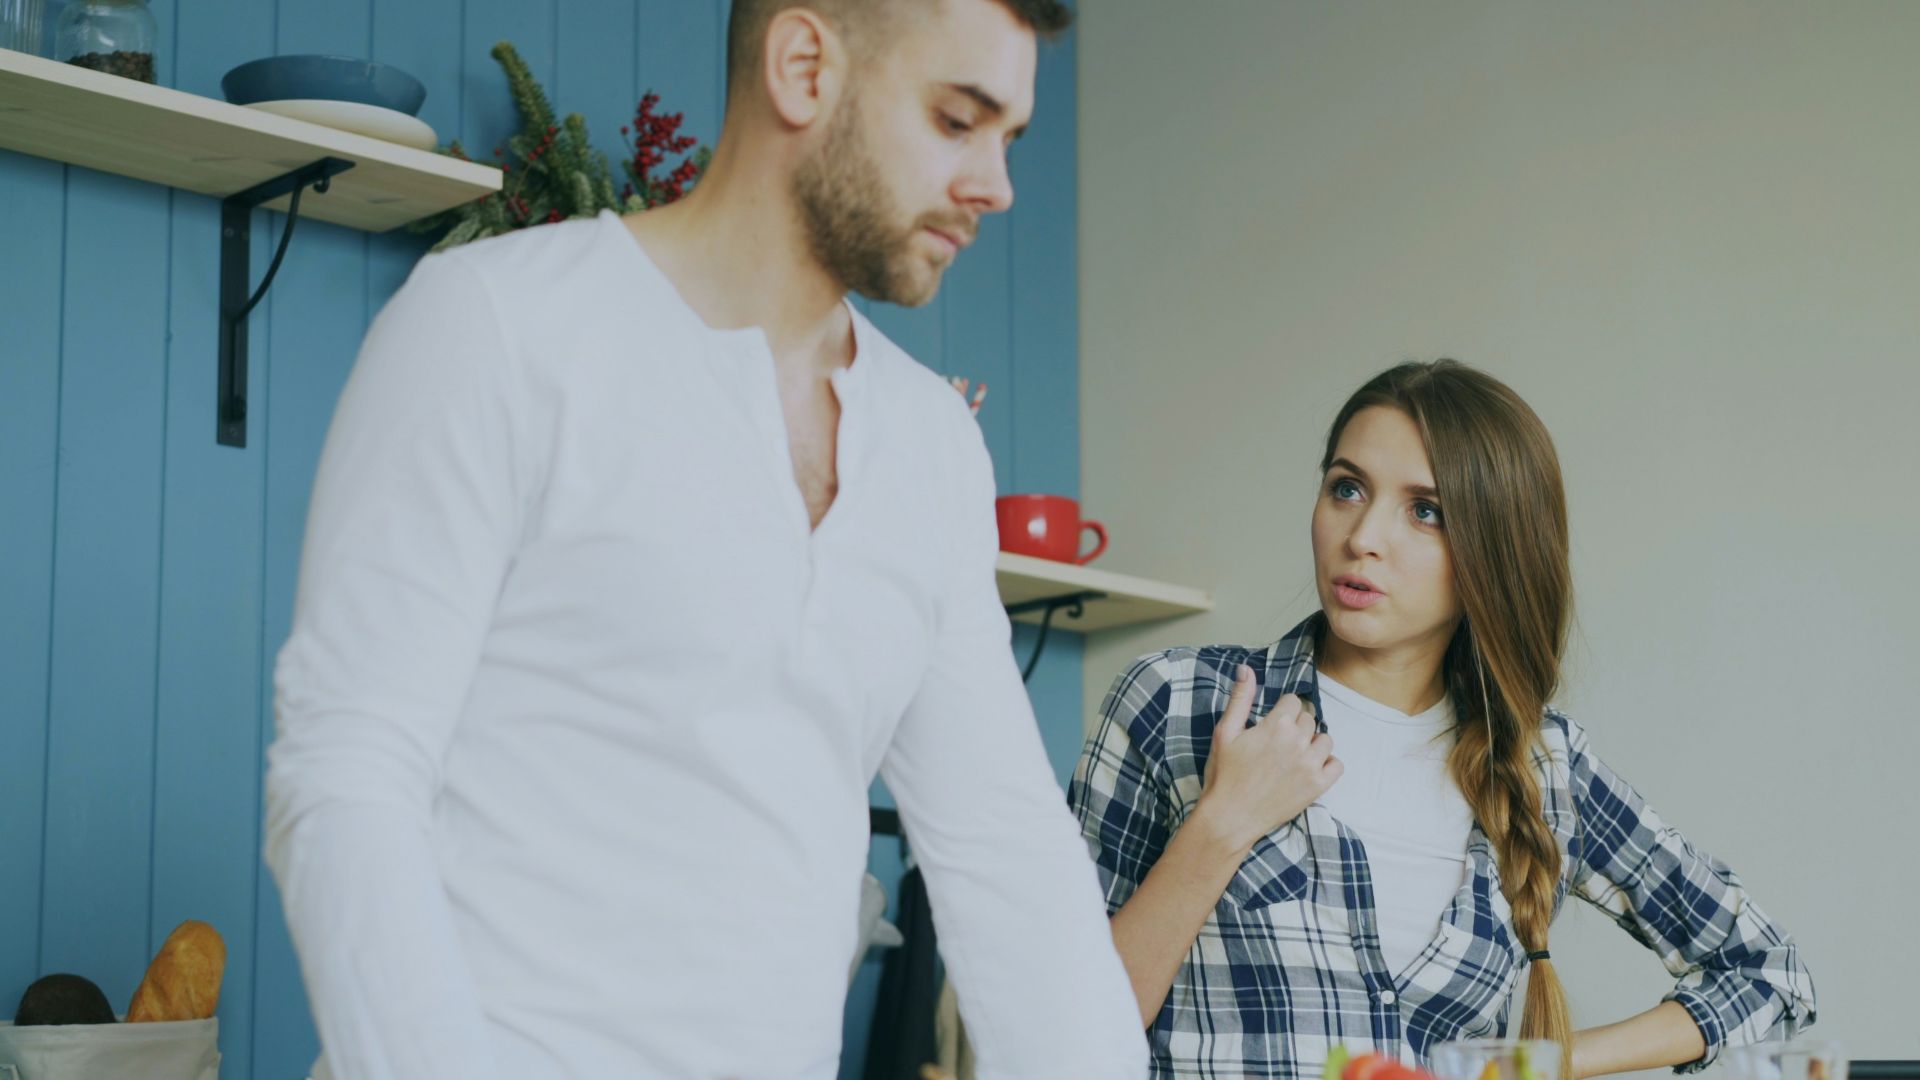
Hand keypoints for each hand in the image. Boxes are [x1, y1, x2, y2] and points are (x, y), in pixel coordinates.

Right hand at [1196, 664, 1341, 853]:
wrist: (1230, 818)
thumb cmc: (1224, 774)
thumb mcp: (1225, 732)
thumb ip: (1240, 698)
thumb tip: (1246, 668)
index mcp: (1276, 725)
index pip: (1294, 702)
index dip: (1281, 711)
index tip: (1270, 725)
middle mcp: (1298, 742)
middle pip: (1308, 719)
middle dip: (1295, 726)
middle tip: (1276, 744)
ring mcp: (1311, 765)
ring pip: (1325, 739)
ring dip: (1312, 743)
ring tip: (1292, 756)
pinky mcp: (1318, 786)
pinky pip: (1337, 764)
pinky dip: (1326, 764)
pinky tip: (1308, 768)